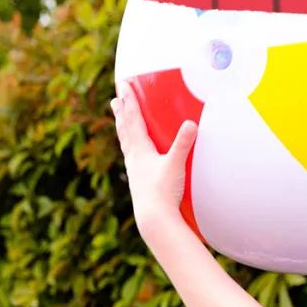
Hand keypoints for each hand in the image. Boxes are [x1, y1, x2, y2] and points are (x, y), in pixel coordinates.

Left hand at [111, 82, 195, 235]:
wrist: (154, 220)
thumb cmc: (163, 193)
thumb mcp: (175, 166)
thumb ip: (183, 144)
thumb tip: (191, 124)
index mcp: (140, 150)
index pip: (133, 119)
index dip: (129, 100)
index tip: (123, 85)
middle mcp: (133, 158)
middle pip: (126, 129)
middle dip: (122, 112)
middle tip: (115, 98)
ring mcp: (134, 171)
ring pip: (126, 143)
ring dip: (123, 128)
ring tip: (120, 119)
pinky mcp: (139, 182)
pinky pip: (132, 158)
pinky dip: (130, 148)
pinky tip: (133, 153)